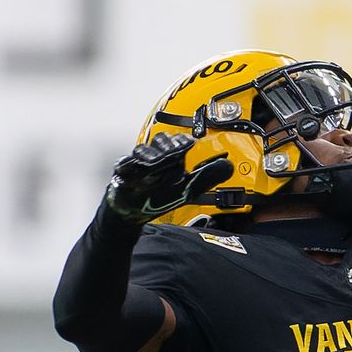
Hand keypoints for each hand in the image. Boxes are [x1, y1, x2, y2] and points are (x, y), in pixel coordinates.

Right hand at [105, 133, 233, 222]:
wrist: (137, 211)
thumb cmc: (162, 196)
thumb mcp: (189, 188)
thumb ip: (208, 177)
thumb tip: (228, 165)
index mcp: (172, 158)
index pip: (177, 142)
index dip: (183, 141)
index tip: (189, 144)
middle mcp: (156, 157)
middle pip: (160, 141)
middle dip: (167, 144)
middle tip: (174, 151)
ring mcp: (139, 163)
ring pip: (143, 149)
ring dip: (151, 153)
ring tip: (157, 162)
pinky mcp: (123, 171)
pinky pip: (124, 163)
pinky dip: (130, 164)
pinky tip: (138, 167)